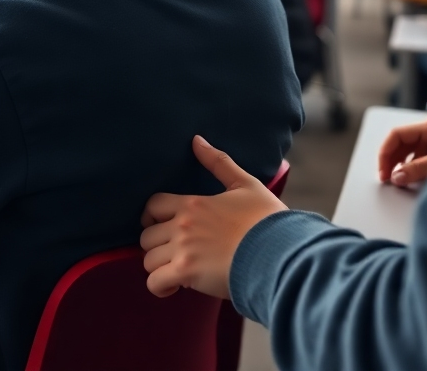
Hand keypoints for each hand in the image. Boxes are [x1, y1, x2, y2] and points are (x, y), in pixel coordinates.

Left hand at [139, 136, 285, 299]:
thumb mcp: (245, 184)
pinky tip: (175, 287)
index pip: (153, 204)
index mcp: (193, 204)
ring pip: (148, 260)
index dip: (151, 216)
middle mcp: (182, 224)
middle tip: (173, 253)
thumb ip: (218, 162)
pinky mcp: (186, 273)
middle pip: (146, 235)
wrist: (280, 253)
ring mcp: (182, 249)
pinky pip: (154, 282)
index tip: (159, 226)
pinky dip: (160, 286)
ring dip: (159, 268)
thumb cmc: (266, 221)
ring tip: (176, 272)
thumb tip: (196, 140)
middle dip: (157, 246)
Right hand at [378, 118, 426, 186]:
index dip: (385, 152)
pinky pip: (420, 159)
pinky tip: (412, 178)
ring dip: (402, 166)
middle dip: (392, 160)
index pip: (397, 134)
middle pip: (401, 143)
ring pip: (410, 152)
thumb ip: (417, 169)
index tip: (383, 170)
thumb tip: (396, 177)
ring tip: (398, 180)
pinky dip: (413, 169)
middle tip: (387, 179)